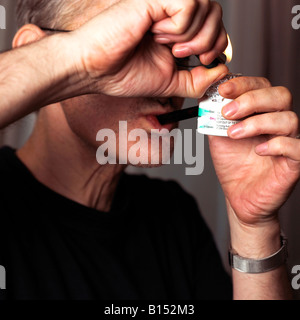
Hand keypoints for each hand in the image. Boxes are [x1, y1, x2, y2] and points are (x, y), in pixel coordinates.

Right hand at [71, 0, 227, 97]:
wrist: (95, 70)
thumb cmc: (124, 74)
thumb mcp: (170, 83)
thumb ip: (197, 80)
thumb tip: (222, 72)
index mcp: (176, 29)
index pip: (215, 24)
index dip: (218, 44)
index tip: (203, 61)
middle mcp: (172, 12)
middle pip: (216, 12)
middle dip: (209, 41)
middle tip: (181, 54)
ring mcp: (164, 2)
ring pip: (206, 7)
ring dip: (193, 36)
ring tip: (167, 44)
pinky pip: (188, 5)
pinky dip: (180, 27)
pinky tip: (158, 33)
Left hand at [209, 77, 299, 226]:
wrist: (238, 195)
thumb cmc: (232, 165)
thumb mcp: (217, 136)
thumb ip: (214, 117)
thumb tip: (206, 94)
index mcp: (261, 112)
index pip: (261, 86)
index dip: (243, 84)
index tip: (222, 90)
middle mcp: (278, 123)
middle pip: (280, 96)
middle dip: (251, 99)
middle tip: (228, 112)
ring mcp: (288, 141)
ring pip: (289, 119)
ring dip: (258, 122)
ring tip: (234, 133)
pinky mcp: (294, 163)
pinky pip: (297, 147)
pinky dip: (277, 145)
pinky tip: (259, 150)